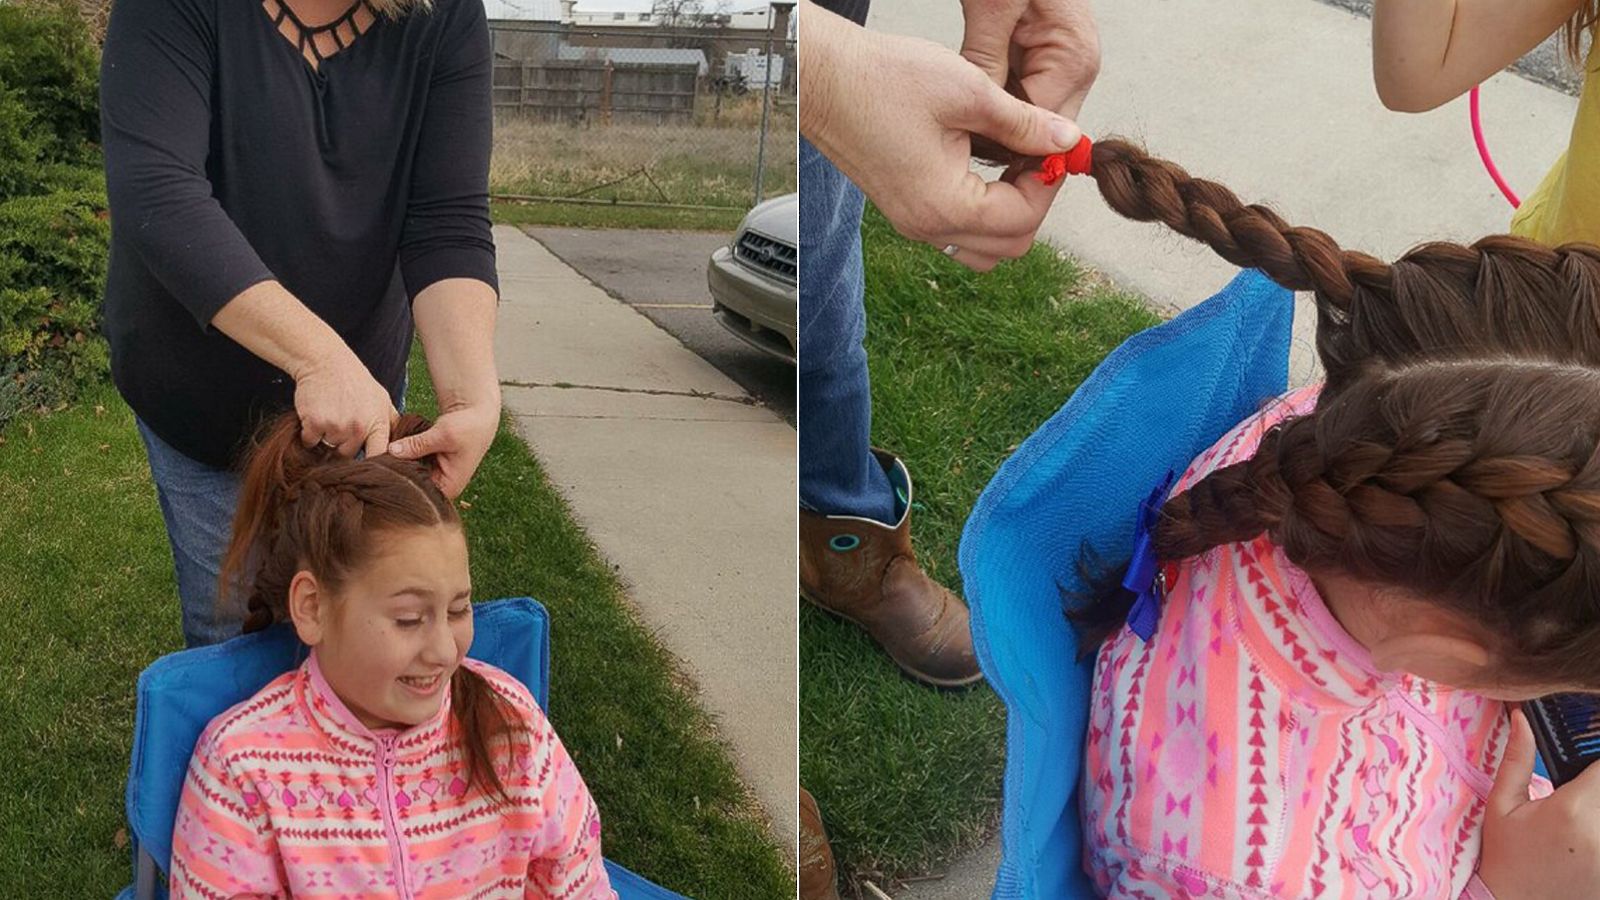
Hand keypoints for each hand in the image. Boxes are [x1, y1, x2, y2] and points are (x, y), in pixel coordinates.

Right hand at [293, 348, 397, 458]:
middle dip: (343, 445)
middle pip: (348, 455)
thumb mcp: (382, 399)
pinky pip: (310, 442)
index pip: (379, 455)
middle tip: (341, 423)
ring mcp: (337, 426)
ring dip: (326, 438)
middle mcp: (359, 428)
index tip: (368, 468)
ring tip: (330, 415)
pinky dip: (309, 434)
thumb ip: (390, 422)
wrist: (325, 362)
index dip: (374, 464)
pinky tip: (316, 415)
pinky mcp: (315, 423)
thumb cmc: (354, 380)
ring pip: (328, 448)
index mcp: (378, 423)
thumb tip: (401, 443)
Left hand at [388, 399, 499, 498]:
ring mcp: (435, 474)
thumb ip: (417, 445)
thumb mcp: (443, 435)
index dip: (402, 485)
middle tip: (382, 461)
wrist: (477, 413)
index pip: (420, 495)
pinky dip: (404, 456)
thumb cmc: (469, 427)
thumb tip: (391, 451)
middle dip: (399, 474)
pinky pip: (412, 463)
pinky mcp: (430, 463)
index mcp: (450, 487)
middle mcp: (442, 484)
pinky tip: (394, 449)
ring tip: (387, 455)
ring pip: (410, 474)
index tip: (386, 472)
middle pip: (413, 486)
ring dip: (400, 464)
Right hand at [801, 3, 1082, 270]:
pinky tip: (985, 164)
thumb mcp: (969, 92)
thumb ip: (1024, 124)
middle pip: (1009, 245)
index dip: (1049, 182)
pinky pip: (958, 229)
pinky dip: (983, 209)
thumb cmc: (882, 80)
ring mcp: (913, 222)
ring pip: (984, 246)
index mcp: (944, 205)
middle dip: (1033, 201)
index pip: (1023, 219)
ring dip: (1009, 212)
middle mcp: (927, 226)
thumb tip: (1066, 140)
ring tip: (1014, 161)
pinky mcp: (905, 209)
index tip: (1058, 147)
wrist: (823, 78)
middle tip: (1039, 154)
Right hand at [1479, 708, 1599, 897]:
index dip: (1596, 756)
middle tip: (1581, 792)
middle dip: (1597, 785)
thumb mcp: (1502, 806)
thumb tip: (1522, 718)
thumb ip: (1517, 760)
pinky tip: (1586, 837)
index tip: (1588, 757)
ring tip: (1582, 816)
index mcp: (1572, 809)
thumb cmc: (1506, 856)